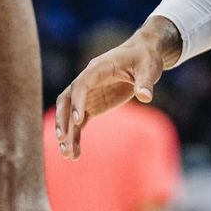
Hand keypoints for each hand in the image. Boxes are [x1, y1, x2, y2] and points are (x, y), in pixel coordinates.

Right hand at [56, 18, 179, 158]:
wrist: (144, 56)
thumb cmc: (145, 58)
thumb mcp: (148, 67)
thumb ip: (145, 82)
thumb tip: (145, 97)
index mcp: (98, 68)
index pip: (81, 85)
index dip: (77, 102)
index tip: (78, 120)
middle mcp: (88, 81)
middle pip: (66, 99)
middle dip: (62, 119)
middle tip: (62, 138)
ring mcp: (88, 94)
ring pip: (69, 114)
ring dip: (67, 132)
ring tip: (67, 154)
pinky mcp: (93, 105)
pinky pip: (80, 122)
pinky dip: (76, 136)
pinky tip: (75, 154)